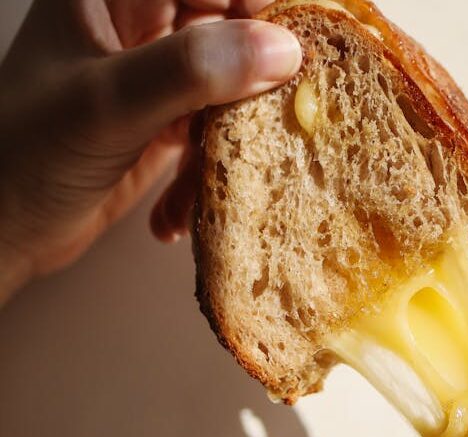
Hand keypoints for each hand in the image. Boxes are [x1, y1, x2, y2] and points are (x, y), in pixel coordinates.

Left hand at [0, 0, 303, 303]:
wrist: (1, 234)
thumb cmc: (24, 157)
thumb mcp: (107, 105)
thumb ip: (190, 69)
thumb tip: (280, 48)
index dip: (257, 7)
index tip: (289, 51)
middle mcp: (140, 26)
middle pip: (233, 28)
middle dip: (256, 82)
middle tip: (274, 123)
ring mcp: (158, 77)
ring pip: (233, 88)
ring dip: (231, 144)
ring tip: (210, 184)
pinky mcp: (170, 124)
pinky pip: (217, 135)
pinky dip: (207, 178)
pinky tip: (173, 213)